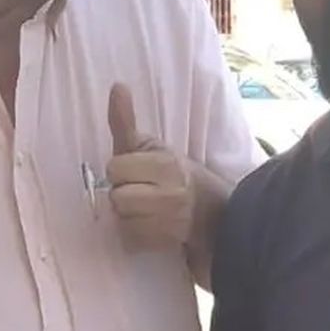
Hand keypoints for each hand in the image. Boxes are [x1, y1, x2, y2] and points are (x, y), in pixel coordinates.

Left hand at [106, 83, 193, 250]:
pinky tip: (151, 227)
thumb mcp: (154, 146)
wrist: (213, 214)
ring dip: (129, 217)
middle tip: (142, 192)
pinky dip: (135, 236)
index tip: (138, 172)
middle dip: (124, 195)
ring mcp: (169, 223)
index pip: (115, 169)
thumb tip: (116, 86)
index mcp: (165, 164)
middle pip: (117, 198)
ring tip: (147, 211)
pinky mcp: (165, 244)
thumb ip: (127, 121)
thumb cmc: (176, 175)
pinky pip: (129, 241)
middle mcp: (170, 194)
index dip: (122, 170)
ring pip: (122, 221)